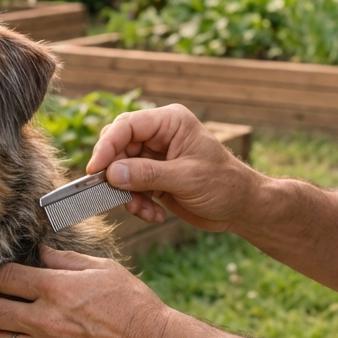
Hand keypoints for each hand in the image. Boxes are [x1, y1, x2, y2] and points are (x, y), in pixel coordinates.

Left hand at [0, 247, 320, 337]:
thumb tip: (39, 252)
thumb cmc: (133, 305)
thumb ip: (66, 260)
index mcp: (56, 288)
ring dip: (7, 334)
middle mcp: (45, 320)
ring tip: (22, 329)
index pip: (4, 278)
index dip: (4, 276)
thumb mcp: (104, 269)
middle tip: (10, 303)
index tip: (12, 280)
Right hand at [86, 104, 255, 231]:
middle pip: (118, 147)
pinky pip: (130, 187)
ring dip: (128, 194)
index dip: (107, 146)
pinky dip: (137, 204)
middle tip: (117, 195)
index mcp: (169, 122)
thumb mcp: (186, 178)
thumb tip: (111, 173)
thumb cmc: (224, 185)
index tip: (95, 169)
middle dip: (116, 174)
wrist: (242, 208)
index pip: (127, 126)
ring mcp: (154, 157)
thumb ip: (147, 174)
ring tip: (145, 211)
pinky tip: (155, 215)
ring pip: (120, 171)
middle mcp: (159, 135)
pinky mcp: (153, 177)